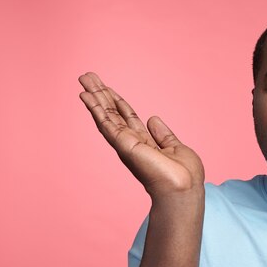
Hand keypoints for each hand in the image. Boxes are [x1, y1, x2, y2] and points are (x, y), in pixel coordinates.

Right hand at [78, 72, 204, 197]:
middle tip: (86, 76)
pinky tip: (86, 96)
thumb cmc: (184, 176)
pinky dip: (95, 108)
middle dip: (100, 94)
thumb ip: (163, 135)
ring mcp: (125, 143)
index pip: (126, 117)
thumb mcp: (176, 148)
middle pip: (112, 113)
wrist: (182, 190)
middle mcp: (131, 142)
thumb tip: (153, 119)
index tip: (105, 87)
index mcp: (144, 142)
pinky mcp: (123, 145)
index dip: (116, 101)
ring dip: (94, 96)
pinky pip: (106, 123)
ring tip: (83, 78)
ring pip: (105, 115)